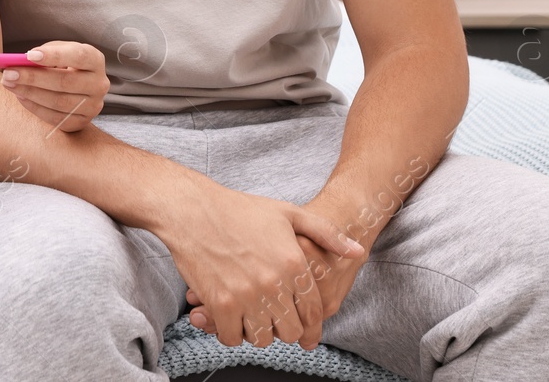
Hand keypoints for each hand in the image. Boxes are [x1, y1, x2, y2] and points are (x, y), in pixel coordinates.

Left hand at [0, 41, 108, 131]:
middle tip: (8, 73)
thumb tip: (20, 62)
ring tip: (9, 84)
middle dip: (33, 78)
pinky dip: (35, 107)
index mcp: (95, 60)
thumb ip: (43, 54)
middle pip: (65, 82)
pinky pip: (55, 118)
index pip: (78, 56)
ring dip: (29, 93)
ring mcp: (93, 106)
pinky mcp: (81, 122)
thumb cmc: (62, 63)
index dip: (54, 56)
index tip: (29, 55)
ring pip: (58, 102)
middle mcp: (99, 84)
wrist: (75, 86)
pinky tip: (20, 97)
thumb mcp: (57, 51)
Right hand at [159, 178, 366, 349]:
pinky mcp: (220, 303)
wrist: (191, 210)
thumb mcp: (288, 213)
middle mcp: (274, 283)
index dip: (311, 327)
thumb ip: (327, 233)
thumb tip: (357, 251)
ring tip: (252, 318)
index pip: (313, 312)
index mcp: (293, 263)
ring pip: (262, 339)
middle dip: (284, 329)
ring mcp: (246, 295)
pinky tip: (230, 319)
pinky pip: (232, 338)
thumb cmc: (238, 209)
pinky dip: (231, 334)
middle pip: (290, 332)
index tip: (306, 334)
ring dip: (258, 332)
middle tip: (273, 320)